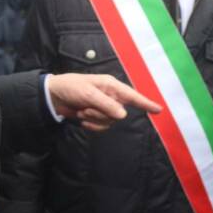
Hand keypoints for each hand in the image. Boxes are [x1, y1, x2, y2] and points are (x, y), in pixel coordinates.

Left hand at [47, 73, 161, 131]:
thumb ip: (106, 104)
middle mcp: (111, 96)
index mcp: (111, 86)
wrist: (54, 96)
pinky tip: (82, 119)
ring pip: (110, 122)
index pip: (133, 96)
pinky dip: (92, 125)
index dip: (146, 103)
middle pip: (119, 113)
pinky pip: (102, 127)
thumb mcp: (88, 93)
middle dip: (102, 114)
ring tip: (83, 110)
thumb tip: (122, 115)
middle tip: (87, 107)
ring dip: (95, 119)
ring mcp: (104, 107)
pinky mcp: (97, 116)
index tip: (159, 109)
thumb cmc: (71, 87)